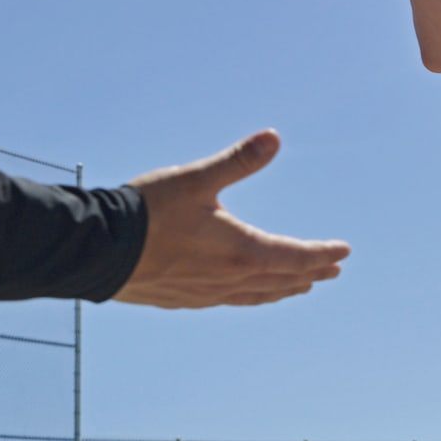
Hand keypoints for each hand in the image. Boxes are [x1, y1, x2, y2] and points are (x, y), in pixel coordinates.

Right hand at [114, 130, 350, 308]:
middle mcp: (228, 279)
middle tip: (332, 270)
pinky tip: (243, 293)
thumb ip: (238, 161)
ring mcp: (205, 294)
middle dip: (310, 273)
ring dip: (281, 289)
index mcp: (241, 251)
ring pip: (255, 295)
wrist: (96, 251)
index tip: (345, 252)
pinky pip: (228, 302)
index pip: (295, 257)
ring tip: (298, 287)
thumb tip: (273, 137)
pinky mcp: (182, 300)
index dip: (322, 254)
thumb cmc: (148, 212)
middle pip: (281, 280)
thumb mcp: (196, 179)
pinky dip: (249, 296)